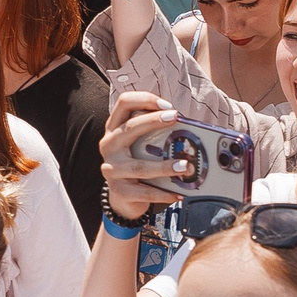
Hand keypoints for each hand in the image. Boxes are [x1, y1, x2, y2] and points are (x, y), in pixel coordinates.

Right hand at [96, 91, 193, 221]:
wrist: (124, 196)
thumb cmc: (138, 162)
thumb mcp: (141, 144)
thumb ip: (155, 132)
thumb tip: (187, 127)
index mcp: (114, 128)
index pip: (124, 103)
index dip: (144, 100)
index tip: (167, 105)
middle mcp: (109, 145)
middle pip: (130, 128)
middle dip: (154, 121)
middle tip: (175, 118)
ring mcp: (112, 169)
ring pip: (140, 166)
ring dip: (164, 167)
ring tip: (184, 166)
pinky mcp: (119, 191)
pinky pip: (144, 192)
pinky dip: (164, 193)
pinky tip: (178, 192)